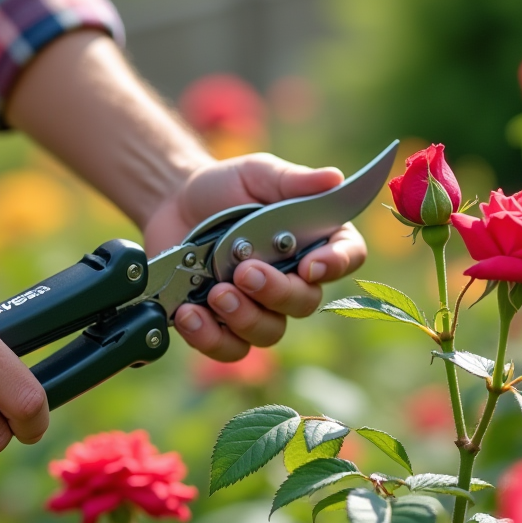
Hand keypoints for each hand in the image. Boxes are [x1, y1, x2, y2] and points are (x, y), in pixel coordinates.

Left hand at [143, 154, 367, 360]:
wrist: (174, 205)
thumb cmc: (225, 187)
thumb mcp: (258, 174)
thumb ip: (293, 181)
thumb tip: (334, 178)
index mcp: (313, 239)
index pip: (346, 256)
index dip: (337, 265)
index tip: (312, 265)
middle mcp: (292, 279)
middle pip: (304, 302)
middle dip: (276, 292)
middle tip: (244, 272)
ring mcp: (258, 307)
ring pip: (268, 331)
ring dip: (244, 317)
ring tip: (215, 293)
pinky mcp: (222, 325)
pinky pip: (228, 348)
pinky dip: (209, 337)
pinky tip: (188, 314)